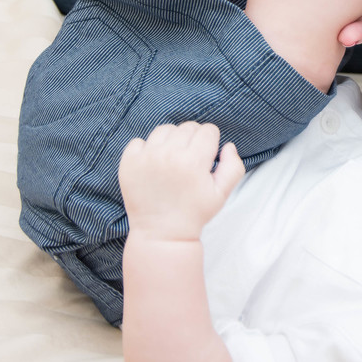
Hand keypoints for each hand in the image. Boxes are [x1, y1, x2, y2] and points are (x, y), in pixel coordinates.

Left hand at [118, 122, 244, 241]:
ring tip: (172, 158)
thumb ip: (233, 167)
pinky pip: (138, 141)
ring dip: (171, 140)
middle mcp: (169, 155)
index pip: (207, 130)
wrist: (162, 234)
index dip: (211, 142)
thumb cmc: (194, 214)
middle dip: (193, 139)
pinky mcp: (128, 163)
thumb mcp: (222, 194)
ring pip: (164, 129)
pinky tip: (153, 163)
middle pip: (187, 127)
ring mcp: (146, 158)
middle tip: (191, 159)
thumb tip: (228, 145)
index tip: (206, 156)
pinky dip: (146, 148)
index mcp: (193, 161)